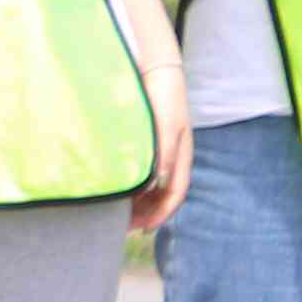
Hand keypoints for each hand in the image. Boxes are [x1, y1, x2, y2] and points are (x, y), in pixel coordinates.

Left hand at [130, 72, 193, 234]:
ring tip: (119, 211)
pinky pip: (144, 173)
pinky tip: (119, 188)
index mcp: (182, 157)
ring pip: (153, 185)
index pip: (176, 194)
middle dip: (148, 212)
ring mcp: (162, 152)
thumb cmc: (164, 99)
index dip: (161, 214)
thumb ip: (162, 157)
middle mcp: (173, 158)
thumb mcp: (165, 128)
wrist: (156, 72)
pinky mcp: (149, 144)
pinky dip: (134, 186)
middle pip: (164, 194)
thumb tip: (153, 187)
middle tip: (124, 225)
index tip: (142, 229)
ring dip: (140, 201)